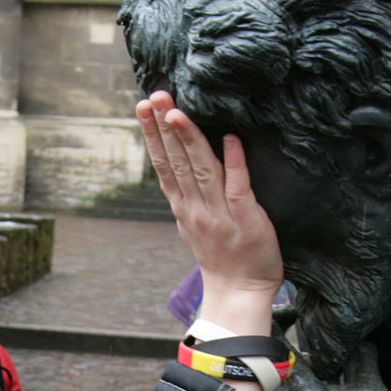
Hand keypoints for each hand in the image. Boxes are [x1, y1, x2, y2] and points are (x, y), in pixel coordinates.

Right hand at [136, 91, 282, 339]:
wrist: (240, 294)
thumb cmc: (223, 259)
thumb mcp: (195, 226)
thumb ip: (188, 196)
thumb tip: (180, 165)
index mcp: (184, 209)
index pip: (164, 165)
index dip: (153, 135)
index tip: (144, 107)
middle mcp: (197, 209)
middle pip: (177, 162)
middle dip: (164, 128)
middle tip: (155, 96)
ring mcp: (221, 215)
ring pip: (201, 169)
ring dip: (188, 139)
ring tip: (177, 111)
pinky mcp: (246, 220)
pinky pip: (238, 187)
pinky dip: (234, 162)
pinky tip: (230, 139)